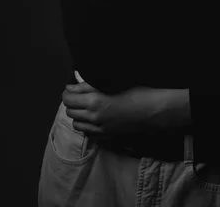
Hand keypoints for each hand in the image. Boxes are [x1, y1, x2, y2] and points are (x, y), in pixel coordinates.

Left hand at [61, 71, 177, 136]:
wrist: (152, 110)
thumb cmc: (134, 91)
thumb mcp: (110, 84)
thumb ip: (88, 85)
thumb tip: (72, 86)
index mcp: (94, 102)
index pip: (67, 99)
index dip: (67, 92)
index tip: (72, 88)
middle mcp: (93, 118)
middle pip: (69, 111)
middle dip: (71, 102)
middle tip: (79, 96)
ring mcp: (99, 129)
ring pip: (76, 124)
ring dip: (78, 114)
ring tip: (86, 107)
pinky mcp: (106, 136)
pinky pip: (87, 133)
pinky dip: (86, 125)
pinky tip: (93, 119)